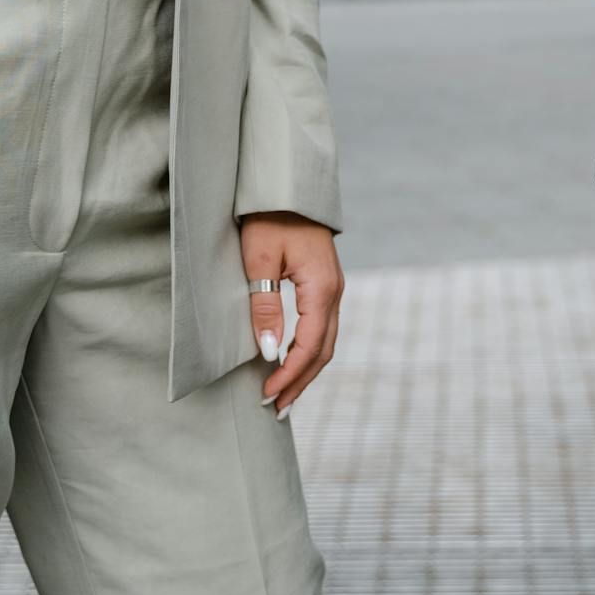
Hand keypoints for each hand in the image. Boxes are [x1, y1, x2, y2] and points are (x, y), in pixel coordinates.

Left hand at [241, 212, 343, 417]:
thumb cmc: (269, 218)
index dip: (288, 375)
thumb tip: (269, 353)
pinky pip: (321, 327)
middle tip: (274, 408)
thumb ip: (265, 307)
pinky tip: (289, 361)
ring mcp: (332, 288)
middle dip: (299, 381)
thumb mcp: (259, 261)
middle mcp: (334, 292)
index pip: (309, 346)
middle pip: (322, 351)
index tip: (266, 395)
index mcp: (322, 288)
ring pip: (325, 341)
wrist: (287, 186)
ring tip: (283, 394)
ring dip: (304, 370)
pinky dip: (307, 351)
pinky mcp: (324, 284)